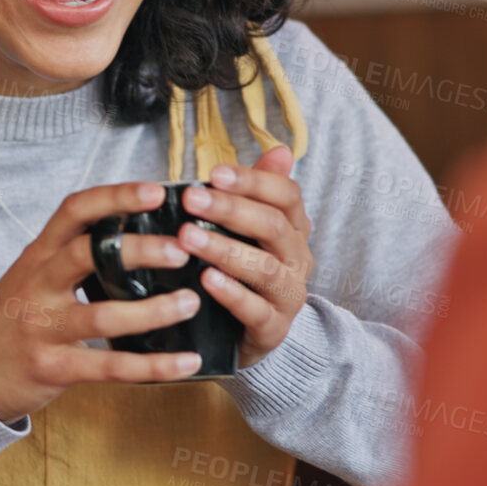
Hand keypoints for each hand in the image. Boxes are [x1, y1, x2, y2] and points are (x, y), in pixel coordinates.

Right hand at [0, 181, 208, 422]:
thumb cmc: (11, 318)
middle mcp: (38, 285)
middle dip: (138, 249)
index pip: (74, 211)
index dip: (115, 197)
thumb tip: (140, 236)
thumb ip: (74, 257)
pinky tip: (186, 362)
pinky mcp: (53, 367)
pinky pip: (109, 368)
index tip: (156, 191)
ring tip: (192, 302)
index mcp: (38, 255)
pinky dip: (153, 367)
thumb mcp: (33, 276)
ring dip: (153, 311)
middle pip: (87, 255)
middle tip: (182, 249)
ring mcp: (43, 327)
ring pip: (102, 316)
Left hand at [175, 147, 312, 369]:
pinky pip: (256, 310)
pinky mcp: (273, 329)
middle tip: (190, 199)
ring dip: (224, 249)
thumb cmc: (244, 272)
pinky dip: (231, 293)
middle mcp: (298, 259)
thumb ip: (258, 192)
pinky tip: (205, 279)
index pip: (286, 195)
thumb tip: (280, 150)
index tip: (213, 173)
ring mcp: (288, 295)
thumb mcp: (250, 231)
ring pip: (264, 268)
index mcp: (294, 229)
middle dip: (230, 210)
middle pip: (273, 226)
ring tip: (188, 238)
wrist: (249, 335)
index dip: (252, 181)